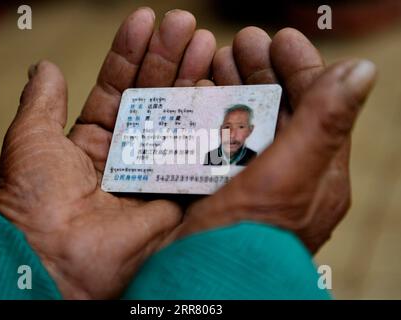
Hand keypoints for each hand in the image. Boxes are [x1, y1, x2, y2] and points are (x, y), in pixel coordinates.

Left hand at [0, 8, 215, 298]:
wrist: (55, 260)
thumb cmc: (34, 200)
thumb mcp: (30, 141)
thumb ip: (42, 103)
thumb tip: (45, 67)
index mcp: (92, 142)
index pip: (117, 87)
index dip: (131, 54)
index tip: (147, 20)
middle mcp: (127, 155)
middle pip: (154, 99)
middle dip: (170, 60)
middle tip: (186, 25)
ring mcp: (154, 174)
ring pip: (178, 122)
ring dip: (192, 82)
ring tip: (206, 44)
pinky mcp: (176, 196)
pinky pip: (195, 156)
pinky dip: (206, 126)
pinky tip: (215, 91)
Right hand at [171, 27, 376, 252]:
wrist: (204, 288)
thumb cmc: (246, 240)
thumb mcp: (288, 179)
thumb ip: (323, 126)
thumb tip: (362, 71)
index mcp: (316, 173)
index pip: (317, 105)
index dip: (300, 66)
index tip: (277, 37)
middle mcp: (288, 176)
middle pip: (280, 109)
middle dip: (260, 72)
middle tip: (237, 43)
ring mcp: (255, 183)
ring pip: (249, 122)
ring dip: (233, 89)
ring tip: (214, 63)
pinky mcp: (224, 190)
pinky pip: (223, 142)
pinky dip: (212, 116)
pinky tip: (196, 101)